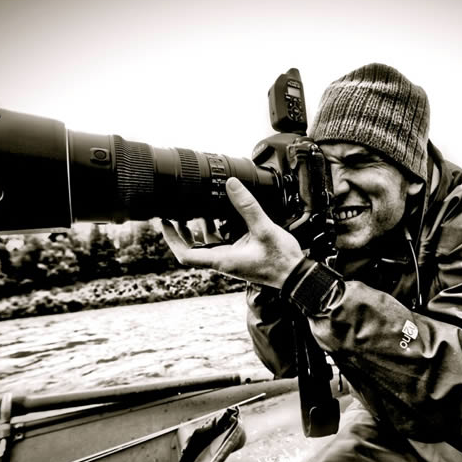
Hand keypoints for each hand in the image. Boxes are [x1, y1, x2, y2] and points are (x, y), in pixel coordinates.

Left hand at [161, 177, 303, 288]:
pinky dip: (215, 231)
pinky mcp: (240, 256)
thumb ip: (247, 206)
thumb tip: (231, 184)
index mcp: (223, 259)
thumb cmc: (281, 260)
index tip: (165, 222)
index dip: (172, 238)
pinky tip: (219, 217)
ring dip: (197, 230)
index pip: (186, 255)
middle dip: (180, 232)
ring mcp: (231, 260)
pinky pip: (221, 244)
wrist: (296, 276)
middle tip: (173, 214)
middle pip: (192, 250)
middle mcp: (224, 261)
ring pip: (206, 246)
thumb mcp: (263, 229)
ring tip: (193, 211)